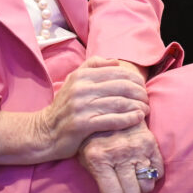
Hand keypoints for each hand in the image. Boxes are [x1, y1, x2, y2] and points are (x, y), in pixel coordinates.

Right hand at [29, 57, 148, 160]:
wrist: (45, 131)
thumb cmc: (64, 106)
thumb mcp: (74, 80)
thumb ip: (93, 66)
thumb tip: (115, 61)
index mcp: (81, 75)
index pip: (116, 72)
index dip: (134, 79)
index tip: (143, 86)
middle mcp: (81, 89)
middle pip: (121, 87)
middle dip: (139, 92)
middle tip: (147, 99)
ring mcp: (81, 107)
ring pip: (118, 103)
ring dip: (137, 106)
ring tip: (146, 109)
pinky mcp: (83, 125)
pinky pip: (112, 120)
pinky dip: (128, 118)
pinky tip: (137, 118)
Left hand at [78, 122, 163, 192]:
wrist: (106, 108)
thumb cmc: (91, 138)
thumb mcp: (85, 158)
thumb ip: (97, 177)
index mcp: (99, 159)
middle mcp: (119, 154)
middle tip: (124, 191)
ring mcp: (136, 147)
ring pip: (147, 184)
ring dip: (141, 186)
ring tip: (133, 180)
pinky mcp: (150, 141)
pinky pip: (159, 170)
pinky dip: (152, 175)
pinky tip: (142, 169)